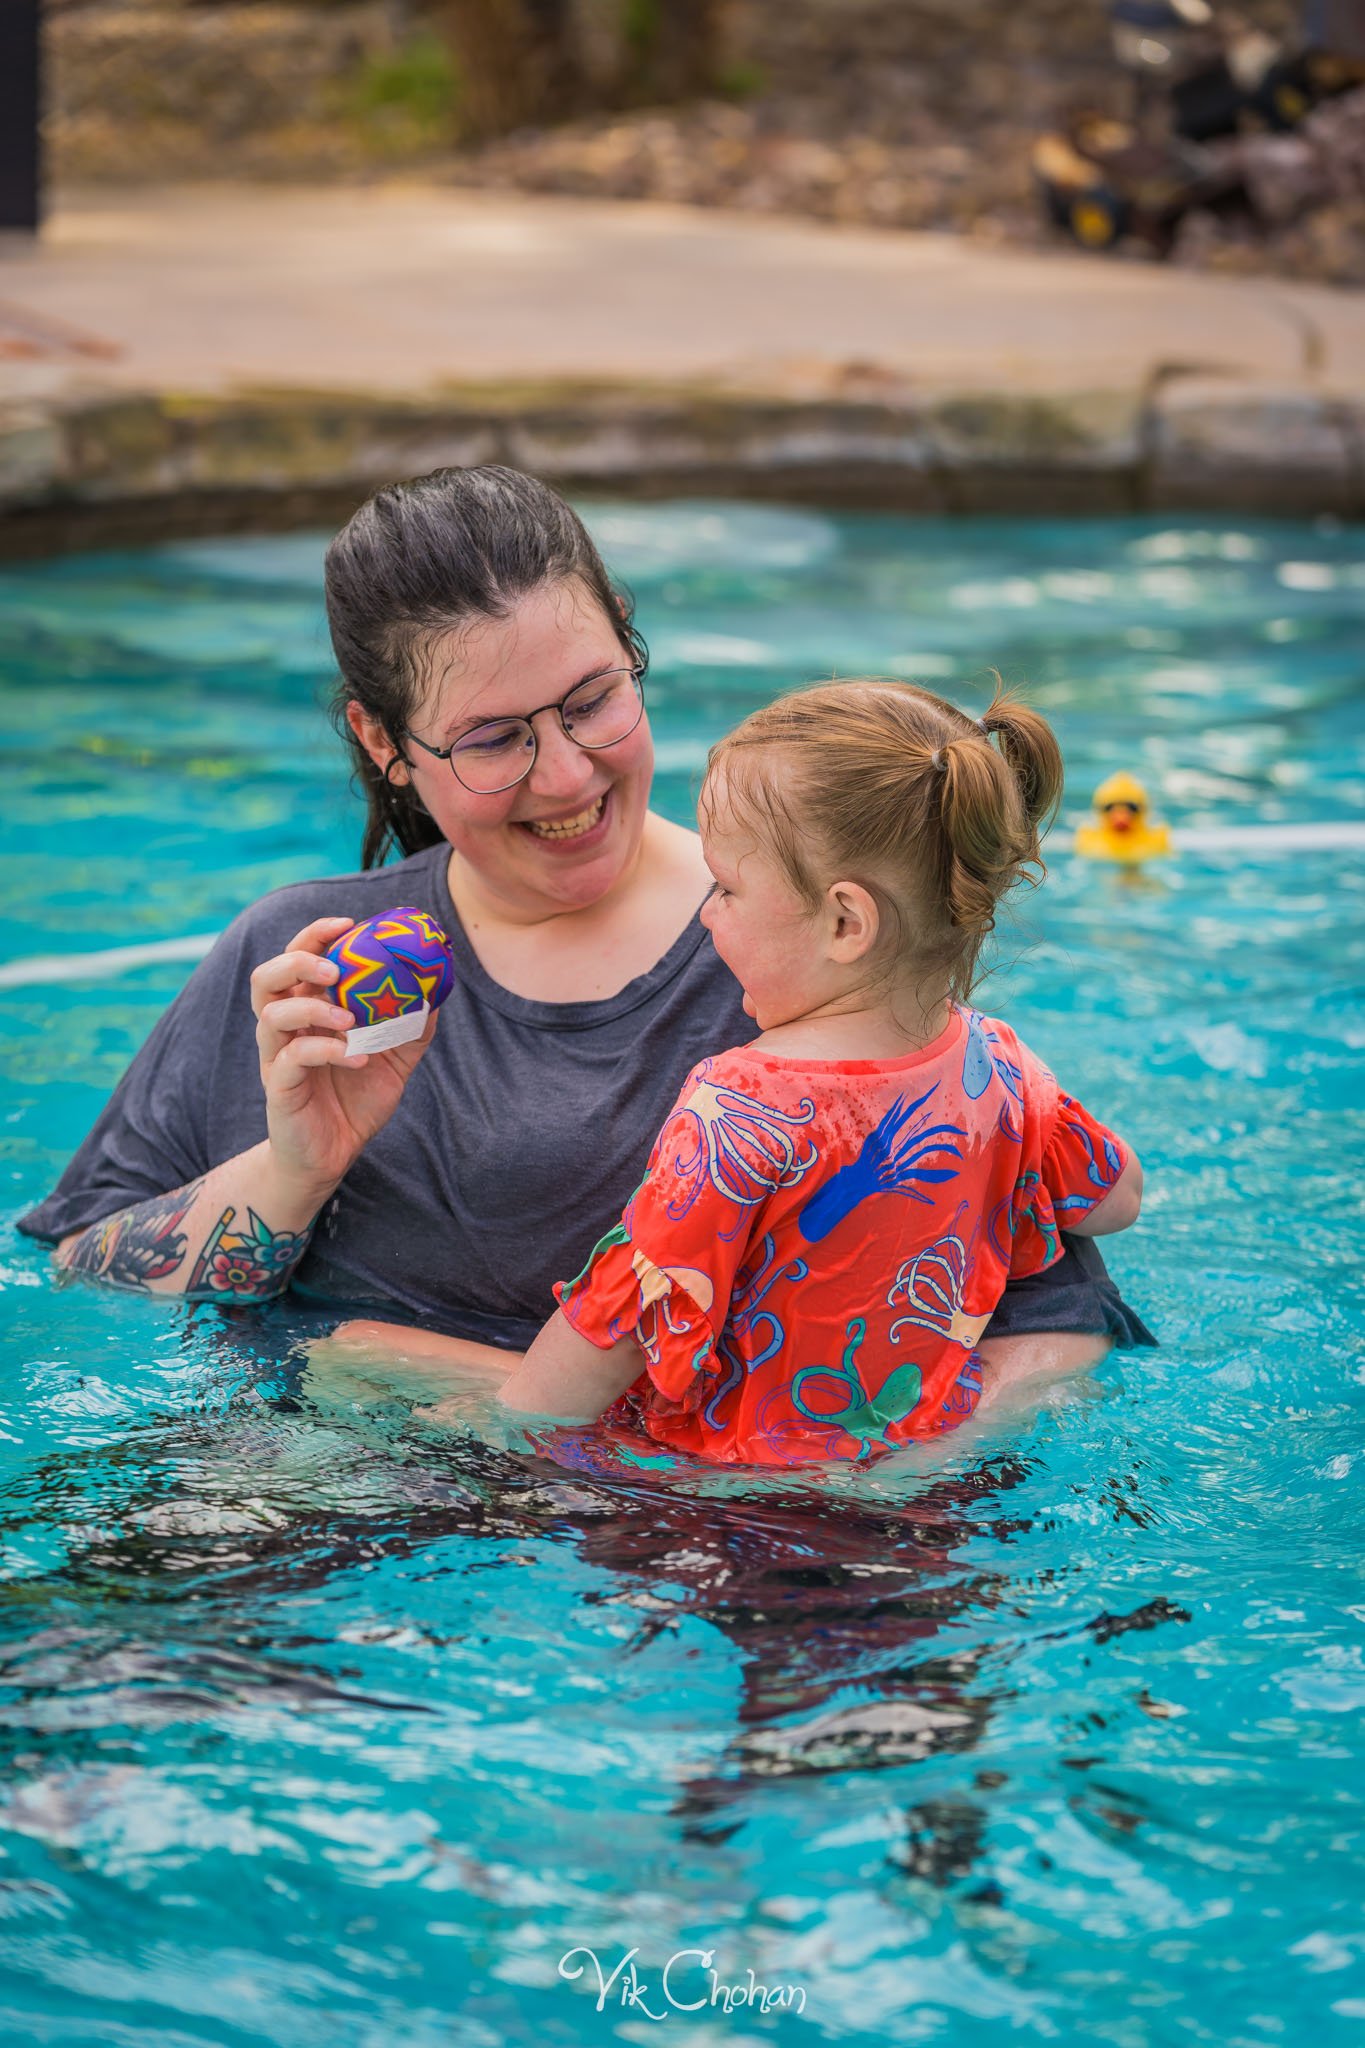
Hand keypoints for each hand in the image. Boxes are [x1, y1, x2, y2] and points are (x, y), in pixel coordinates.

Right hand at [251, 916, 436, 1195]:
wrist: (334, 1155)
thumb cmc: (356, 1101)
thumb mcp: (394, 1061)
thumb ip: (410, 1028)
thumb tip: (437, 992)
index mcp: (306, 1012)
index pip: (296, 961)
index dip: (314, 936)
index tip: (347, 923)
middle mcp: (284, 1029)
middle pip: (266, 978)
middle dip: (298, 961)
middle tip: (334, 968)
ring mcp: (276, 1057)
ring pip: (272, 1015)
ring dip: (312, 1008)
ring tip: (350, 1019)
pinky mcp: (279, 1087)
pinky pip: (292, 1059)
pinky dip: (328, 1051)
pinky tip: (359, 1058)